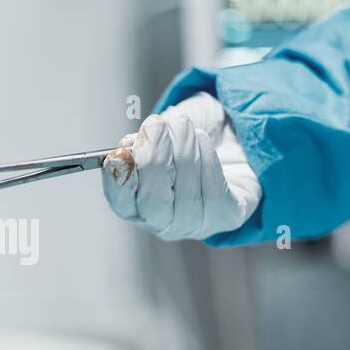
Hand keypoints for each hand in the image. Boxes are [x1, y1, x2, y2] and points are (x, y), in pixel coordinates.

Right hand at [102, 93, 261, 240]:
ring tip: (183, 126)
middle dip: (154, 157)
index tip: (119, 153)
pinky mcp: (227, 216)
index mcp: (137, 205)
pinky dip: (206, 158)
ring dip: (183, 148)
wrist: (231, 142)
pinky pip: (213, 191)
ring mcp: (196, 224)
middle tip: (156, 125)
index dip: (118, 181)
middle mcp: (164, 223)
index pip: (121, 203)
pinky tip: (202, 140)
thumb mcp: (156, 135)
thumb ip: (139, 143)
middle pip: (153, 201)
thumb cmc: (186, 142)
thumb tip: (129, 147)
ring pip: (186, 191)